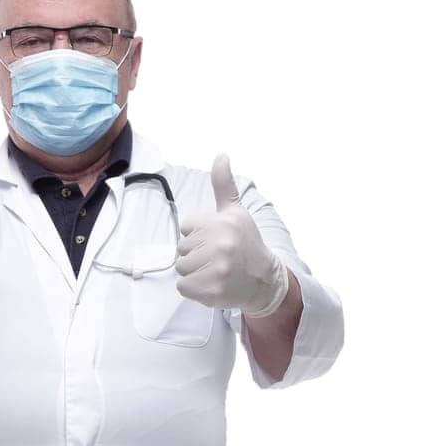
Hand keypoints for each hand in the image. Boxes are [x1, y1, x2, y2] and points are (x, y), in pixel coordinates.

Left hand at [175, 153, 288, 318]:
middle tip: (218, 258)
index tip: (217, 240)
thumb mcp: (236, 212)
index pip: (187, 226)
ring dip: (193, 272)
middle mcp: (222, 244)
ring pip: (181, 267)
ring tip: (214, 270)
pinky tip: (211, 283)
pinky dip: (193, 288)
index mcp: (224, 222)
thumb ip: (224, 185)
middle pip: (182, 248)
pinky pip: (183, 287)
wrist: (264, 280)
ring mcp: (217, 269)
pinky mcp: (211, 291)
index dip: (198, 235)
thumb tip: (221, 155)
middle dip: (195, 254)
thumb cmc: (246, 243)